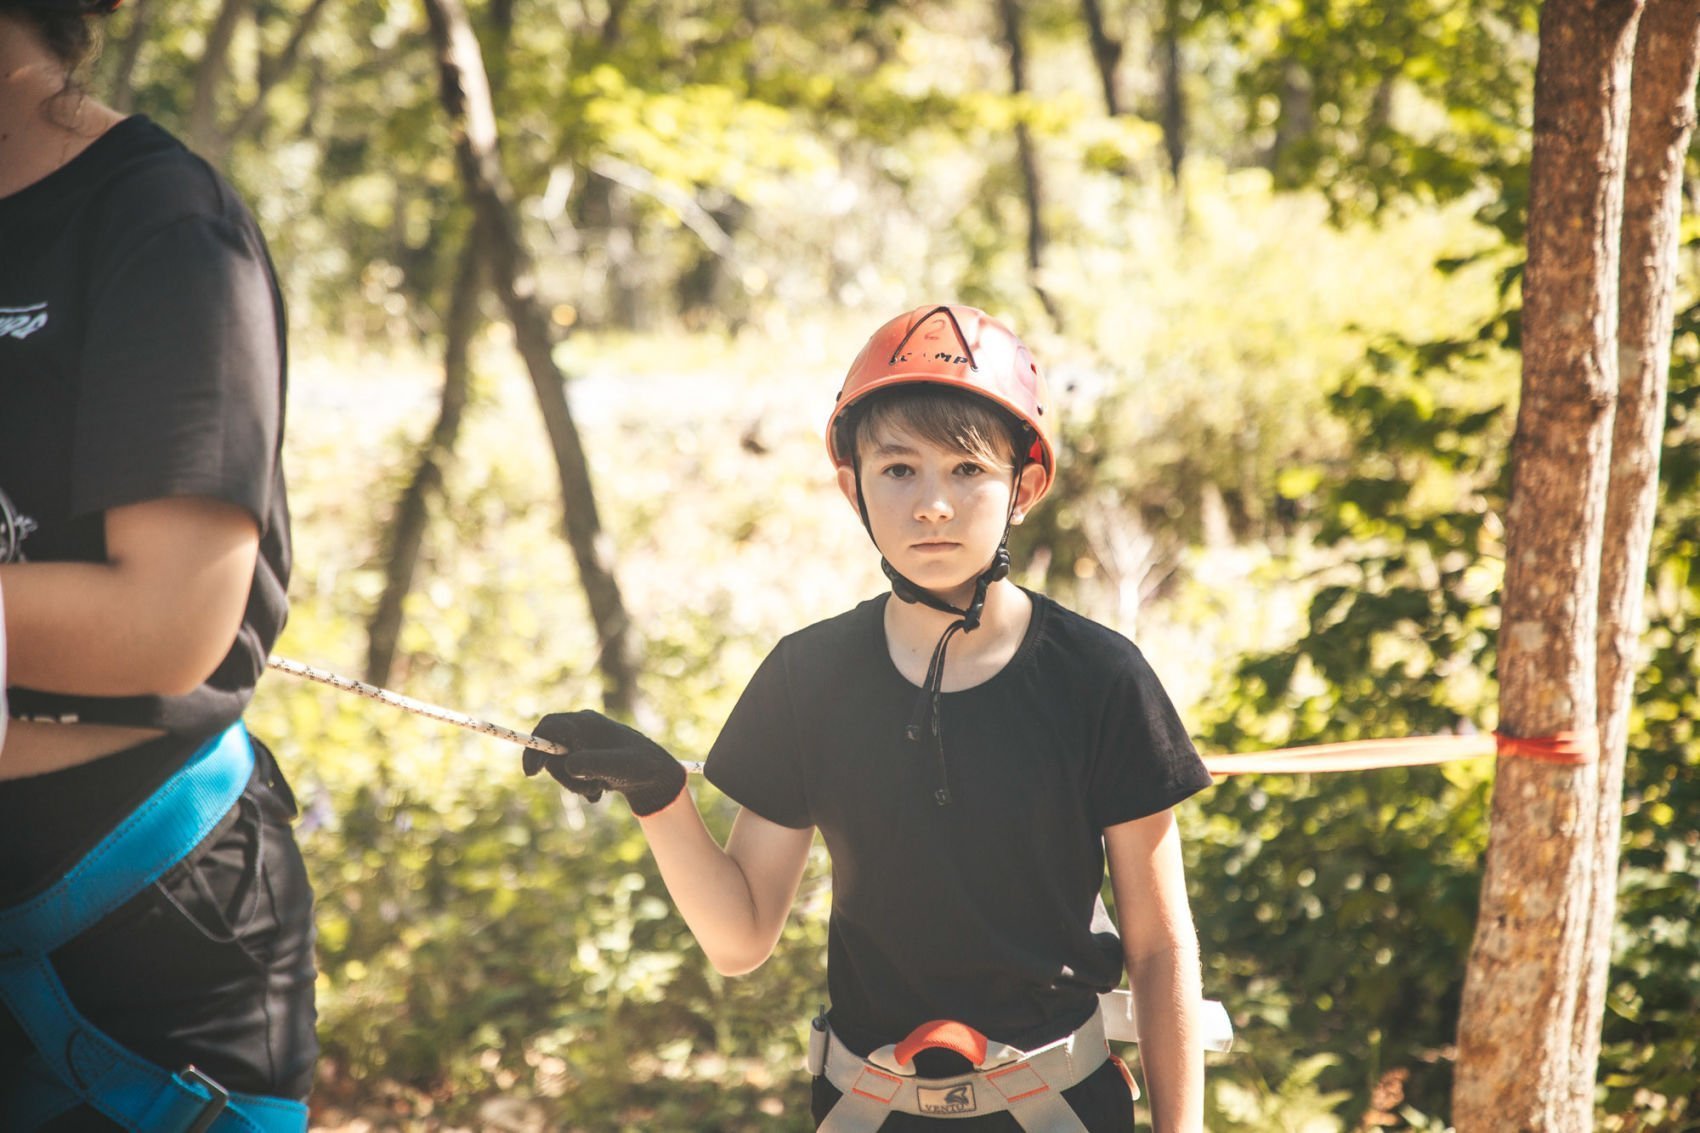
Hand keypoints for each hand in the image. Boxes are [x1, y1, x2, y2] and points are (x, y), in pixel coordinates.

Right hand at [523, 710, 686, 816]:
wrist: (657, 775)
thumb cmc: (641, 766)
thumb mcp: (619, 766)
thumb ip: (592, 763)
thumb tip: (568, 764)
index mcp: (586, 723)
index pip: (549, 726)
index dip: (535, 745)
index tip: (532, 773)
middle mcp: (582, 729)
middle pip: (551, 750)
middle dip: (562, 775)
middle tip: (584, 789)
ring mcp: (584, 742)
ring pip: (560, 764)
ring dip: (575, 783)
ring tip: (597, 790)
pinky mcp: (587, 756)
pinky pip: (570, 772)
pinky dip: (581, 785)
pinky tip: (599, 791)